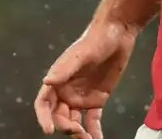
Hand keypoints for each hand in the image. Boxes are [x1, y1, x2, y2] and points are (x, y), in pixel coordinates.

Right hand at [35, 20, 137, 138]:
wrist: (118, 33)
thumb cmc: (96, 40)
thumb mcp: (81, 54)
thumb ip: (64, 69)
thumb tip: (46, 82)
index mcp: (58, 80)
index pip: (44, 103)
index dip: (43, 117)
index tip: (49, 130)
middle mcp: (66, 91)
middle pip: (59, 116)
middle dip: (66, 127)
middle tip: (79, 132)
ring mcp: (81, 97)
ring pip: (74, 121)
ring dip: (79, 133)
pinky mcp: (97, 99)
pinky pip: (92, 120)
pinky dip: (94, 131)